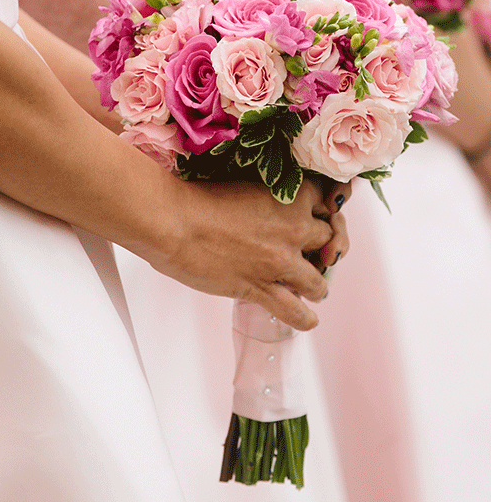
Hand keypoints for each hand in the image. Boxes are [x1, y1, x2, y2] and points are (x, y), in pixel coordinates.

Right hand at [136, 178, 348, 330]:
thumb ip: (260, 197)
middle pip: (329, 242)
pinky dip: (304, 318)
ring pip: (320, 281)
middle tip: (310, 255)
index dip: (320, 213)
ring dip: (315, 285)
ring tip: (308, 288)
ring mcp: (280, 261)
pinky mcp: (262, 288)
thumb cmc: (194, 197)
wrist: (172, 221)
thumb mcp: (239, 183)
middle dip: (322, 250)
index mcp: (289, 196)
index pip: (327, 202)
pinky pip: (296, 312)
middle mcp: (294, 228)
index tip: (314, 219)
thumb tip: (261, 212)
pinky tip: (305, 318)